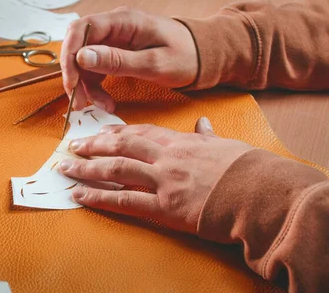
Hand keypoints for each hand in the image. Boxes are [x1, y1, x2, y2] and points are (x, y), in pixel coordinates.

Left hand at [59, 118, 251, 234]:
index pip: (142, 132)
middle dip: (94, 145)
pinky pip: (124, 200)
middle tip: (73, 145)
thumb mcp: (227, 145)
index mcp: (181, 141)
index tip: (100, 133)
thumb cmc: (249, 169)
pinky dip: (99, 197)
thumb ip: (208, 135)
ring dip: (86, 168)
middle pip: (121, 146)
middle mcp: (167, 157)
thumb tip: (202, 123)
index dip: (117, 132)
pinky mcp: (164, 207)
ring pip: (115, 169)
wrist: (262, 193)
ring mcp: (163, 180)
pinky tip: (80, 195)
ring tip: (66, 167)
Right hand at [60, 6, 198, 112]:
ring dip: (85, 85)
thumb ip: (118, 61)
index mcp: (124, 20)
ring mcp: (114, 38)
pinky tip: (105, 101)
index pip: (81, 29)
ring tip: (99, 106)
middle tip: (80, 102)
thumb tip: (82, 56)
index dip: (70, 56)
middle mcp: (114, 25)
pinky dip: (95, 86)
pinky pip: (95, 67)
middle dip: (75, 74)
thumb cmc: (186, 56)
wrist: (204, 55)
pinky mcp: (115, 51)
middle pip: (77, 45)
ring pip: (84, 59)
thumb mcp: (154, 64)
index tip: (72, 83)